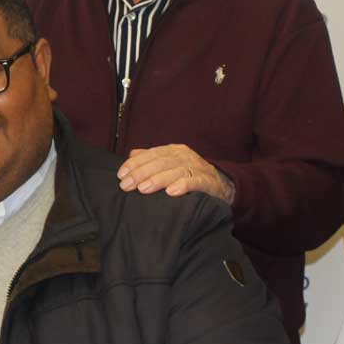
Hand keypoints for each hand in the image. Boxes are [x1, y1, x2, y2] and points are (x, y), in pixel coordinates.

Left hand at [117, 144, 232, 202]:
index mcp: (174, 150)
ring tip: (143, 189)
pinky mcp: (208, 182)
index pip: (152, 154)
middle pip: (161, 162)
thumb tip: (132, 154)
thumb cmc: (191, 175)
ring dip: (158, 180)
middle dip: (141, 173)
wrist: (222, 184)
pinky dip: (183, 186)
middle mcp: (185, 156)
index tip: (121, 174)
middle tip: (126, 185)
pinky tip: (171, 192)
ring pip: (175, 171)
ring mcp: (197, 168)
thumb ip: (152, 159)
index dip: (135, 163)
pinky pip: (195, 182)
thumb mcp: (171, 164)